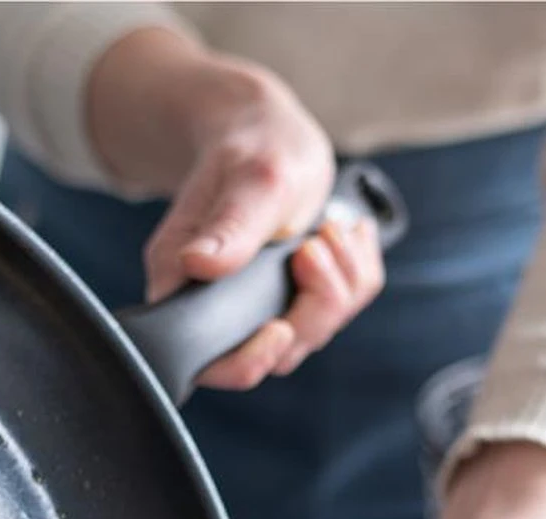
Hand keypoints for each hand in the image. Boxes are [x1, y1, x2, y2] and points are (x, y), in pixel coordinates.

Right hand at [88, 28, 383, 386]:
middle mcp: (222, 305)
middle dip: (314, 305)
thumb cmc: (248, 147)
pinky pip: (342, 306)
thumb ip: (228, 227)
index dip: (250, 360)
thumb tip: (197, 264)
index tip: (280, 327)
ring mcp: (264, 304)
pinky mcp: (298, 295)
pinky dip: (357, 270)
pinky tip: (349, 234)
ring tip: (335, 230)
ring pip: (316, 330)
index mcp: (188, 286)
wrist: (265, 129)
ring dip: (342, 283)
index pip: (215, 362)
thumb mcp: (247, 179)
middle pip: (279, 352)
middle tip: (319, 245)